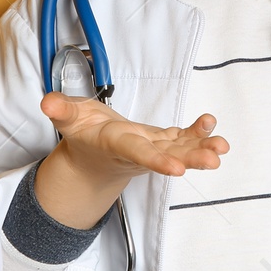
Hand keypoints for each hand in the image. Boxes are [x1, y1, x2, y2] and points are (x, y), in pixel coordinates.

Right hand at [40, 91, 228, 183]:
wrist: (91, 155)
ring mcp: (152, 148)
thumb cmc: (82, 134)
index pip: (138, 153)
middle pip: (167, 155)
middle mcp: (138, 150)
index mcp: (116, 145)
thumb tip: (48, 102)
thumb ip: (61, 110)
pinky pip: (181, 138)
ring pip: (180, 149)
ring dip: (202, 148)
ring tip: (223, 147)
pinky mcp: (160, 141)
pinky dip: (197, 133)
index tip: (177, 168)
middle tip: (214, 160)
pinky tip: (212, 127)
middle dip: (191, 158)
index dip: (158, 160)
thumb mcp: (68, 119)